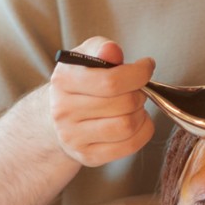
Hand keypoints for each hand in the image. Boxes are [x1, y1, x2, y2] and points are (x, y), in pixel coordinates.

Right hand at [48, 36, 155, 166]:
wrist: (59, 117)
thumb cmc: (81, 82)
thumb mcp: (86, 56)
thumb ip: (101, 49)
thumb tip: (111, 51)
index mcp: (63, 81)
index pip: (111, 81)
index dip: (138, 74)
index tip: (146, 67)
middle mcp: (64, 111)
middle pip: (123, 104)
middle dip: (140, 93)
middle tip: (138, 89)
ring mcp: (74, 137)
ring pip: (127, 126)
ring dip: (141, 114)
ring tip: (135, 106)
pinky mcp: (88, 156)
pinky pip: (128, 146)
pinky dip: (143, 132)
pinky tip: (137, 121)